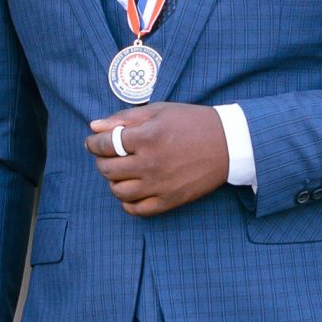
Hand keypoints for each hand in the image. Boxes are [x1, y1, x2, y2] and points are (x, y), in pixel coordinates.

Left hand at [87, 102, 229, 216]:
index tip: (94, 142)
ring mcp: (160, 185)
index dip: (94, 143)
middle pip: (107, 169)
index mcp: (146, 137)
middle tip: (106, 156)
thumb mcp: (158, 111)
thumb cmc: (192, 122)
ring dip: (113, 182)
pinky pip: (137, 210)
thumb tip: (94, 126)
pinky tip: (132, 190)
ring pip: (119, 191)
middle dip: (101, 161)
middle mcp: (150, 163)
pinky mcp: (170, 200)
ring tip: (120, 172)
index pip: (105, 144)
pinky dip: (127, 203)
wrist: (228, 143)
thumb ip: (124, 118)